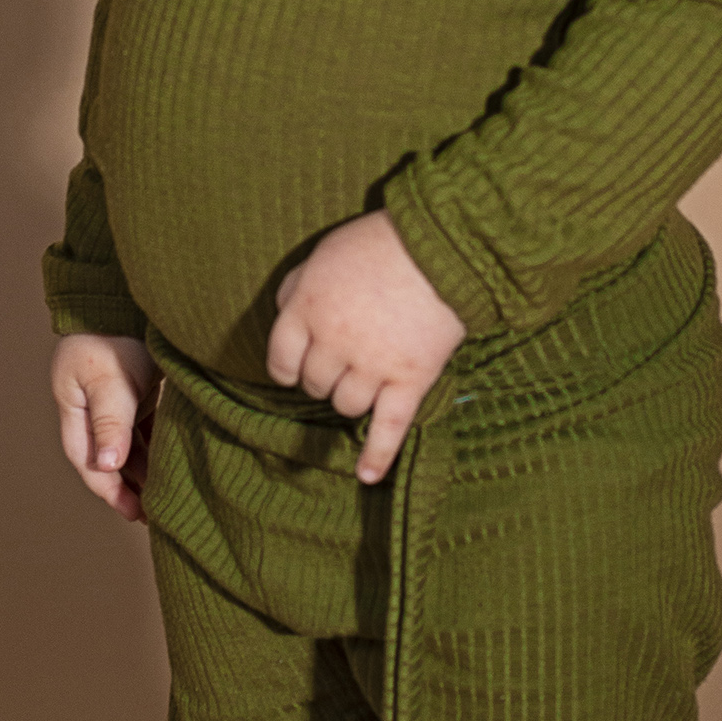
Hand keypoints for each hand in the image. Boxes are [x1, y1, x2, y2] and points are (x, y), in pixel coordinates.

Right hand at [52, 333, 159, 521]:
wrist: (125, 295)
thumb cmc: (114, 335)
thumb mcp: (110, 382)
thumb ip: (111, 423)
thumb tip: (108, 466)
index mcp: (73, 407)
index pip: (89, 461)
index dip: (110, 490)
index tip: (134, 512)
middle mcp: (89, 406)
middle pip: (107, 458)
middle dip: (127, 487)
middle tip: (153, 514)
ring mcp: (111, 398)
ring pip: (126, 445)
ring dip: (142, 470)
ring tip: (164, 494)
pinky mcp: (133, 389)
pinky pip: (142, 428)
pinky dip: (153, 447)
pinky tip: (170, 462)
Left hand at [266, 211, 466, 484]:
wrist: (441, 247)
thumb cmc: (379, 244)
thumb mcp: (324, 254)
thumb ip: (298, 286)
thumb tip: (283, 311)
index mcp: (307, 310)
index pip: (281, 360)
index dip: (288, 368)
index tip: (296, 368)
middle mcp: (334, 343)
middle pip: (315, 384)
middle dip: (324, 378)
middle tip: (344, 361)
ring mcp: (372, 366)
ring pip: (346, 406)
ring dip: (350, 399)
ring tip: (366, 382)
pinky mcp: (410, 380)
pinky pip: (389, 427)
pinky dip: (377, 454)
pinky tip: (366, 476)